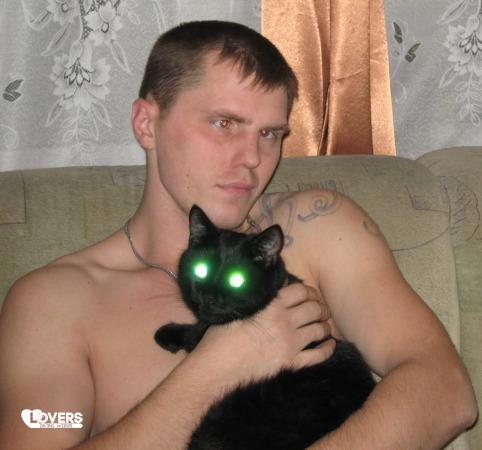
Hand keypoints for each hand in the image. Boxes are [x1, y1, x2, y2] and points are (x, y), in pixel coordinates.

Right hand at [192, 283, 334, 384]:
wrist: (216, 368)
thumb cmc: (221, 336)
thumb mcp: (237, 308)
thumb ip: (257, 295)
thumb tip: (271, 283)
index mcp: (271, 305)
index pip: (300, 291)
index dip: (308, 290)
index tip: (310, 293)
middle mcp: (284, 322)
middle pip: (314, 309)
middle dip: (320, 306)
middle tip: (320, 308)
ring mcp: (290, 344)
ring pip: (319, 330)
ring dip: (325, 325)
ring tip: (324, 324)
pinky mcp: (290, 363)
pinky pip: (317, 356)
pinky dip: (327, 349)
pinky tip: (330, 345)